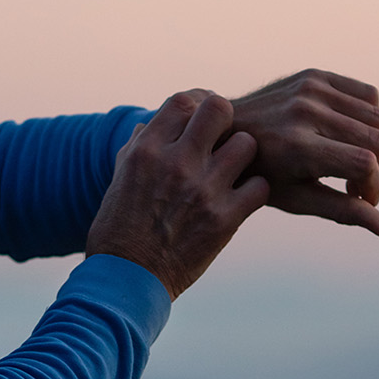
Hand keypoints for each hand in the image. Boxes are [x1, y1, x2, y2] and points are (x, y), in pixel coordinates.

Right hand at [87, 90, 269, 299]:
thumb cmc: (117, 228)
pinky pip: (260, 186)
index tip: (203, 119)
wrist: (126, 278)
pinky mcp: (225, 219)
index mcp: (146, 150)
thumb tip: (152, 125)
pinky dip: (254, 190)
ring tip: (235, 169)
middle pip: (219, 109)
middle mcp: (175, 162)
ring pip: (247, 144)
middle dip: (225, 119)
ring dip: (244, 155)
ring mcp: (203, 190)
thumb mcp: (120, 178)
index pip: (183, 100)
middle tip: (225, 137)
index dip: (197, 104)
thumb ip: (139, 147)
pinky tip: (242, 198)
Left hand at [230, 69, 378, 236]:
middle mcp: (304, 112)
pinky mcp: (314, 75)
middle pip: (376, 140)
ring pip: (376, 117)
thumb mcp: (296, 199)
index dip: (374, 187)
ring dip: (375, 145)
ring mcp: (309, 90)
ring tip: (353, 161)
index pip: (363, 163)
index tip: (363, 199)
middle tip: (355, 184)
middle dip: (376, 169)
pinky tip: (350, 134)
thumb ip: (341, 211)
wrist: (225, 131)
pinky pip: (368, 94)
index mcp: (296, 146)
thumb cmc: (260, 173)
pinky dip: (369, 116)